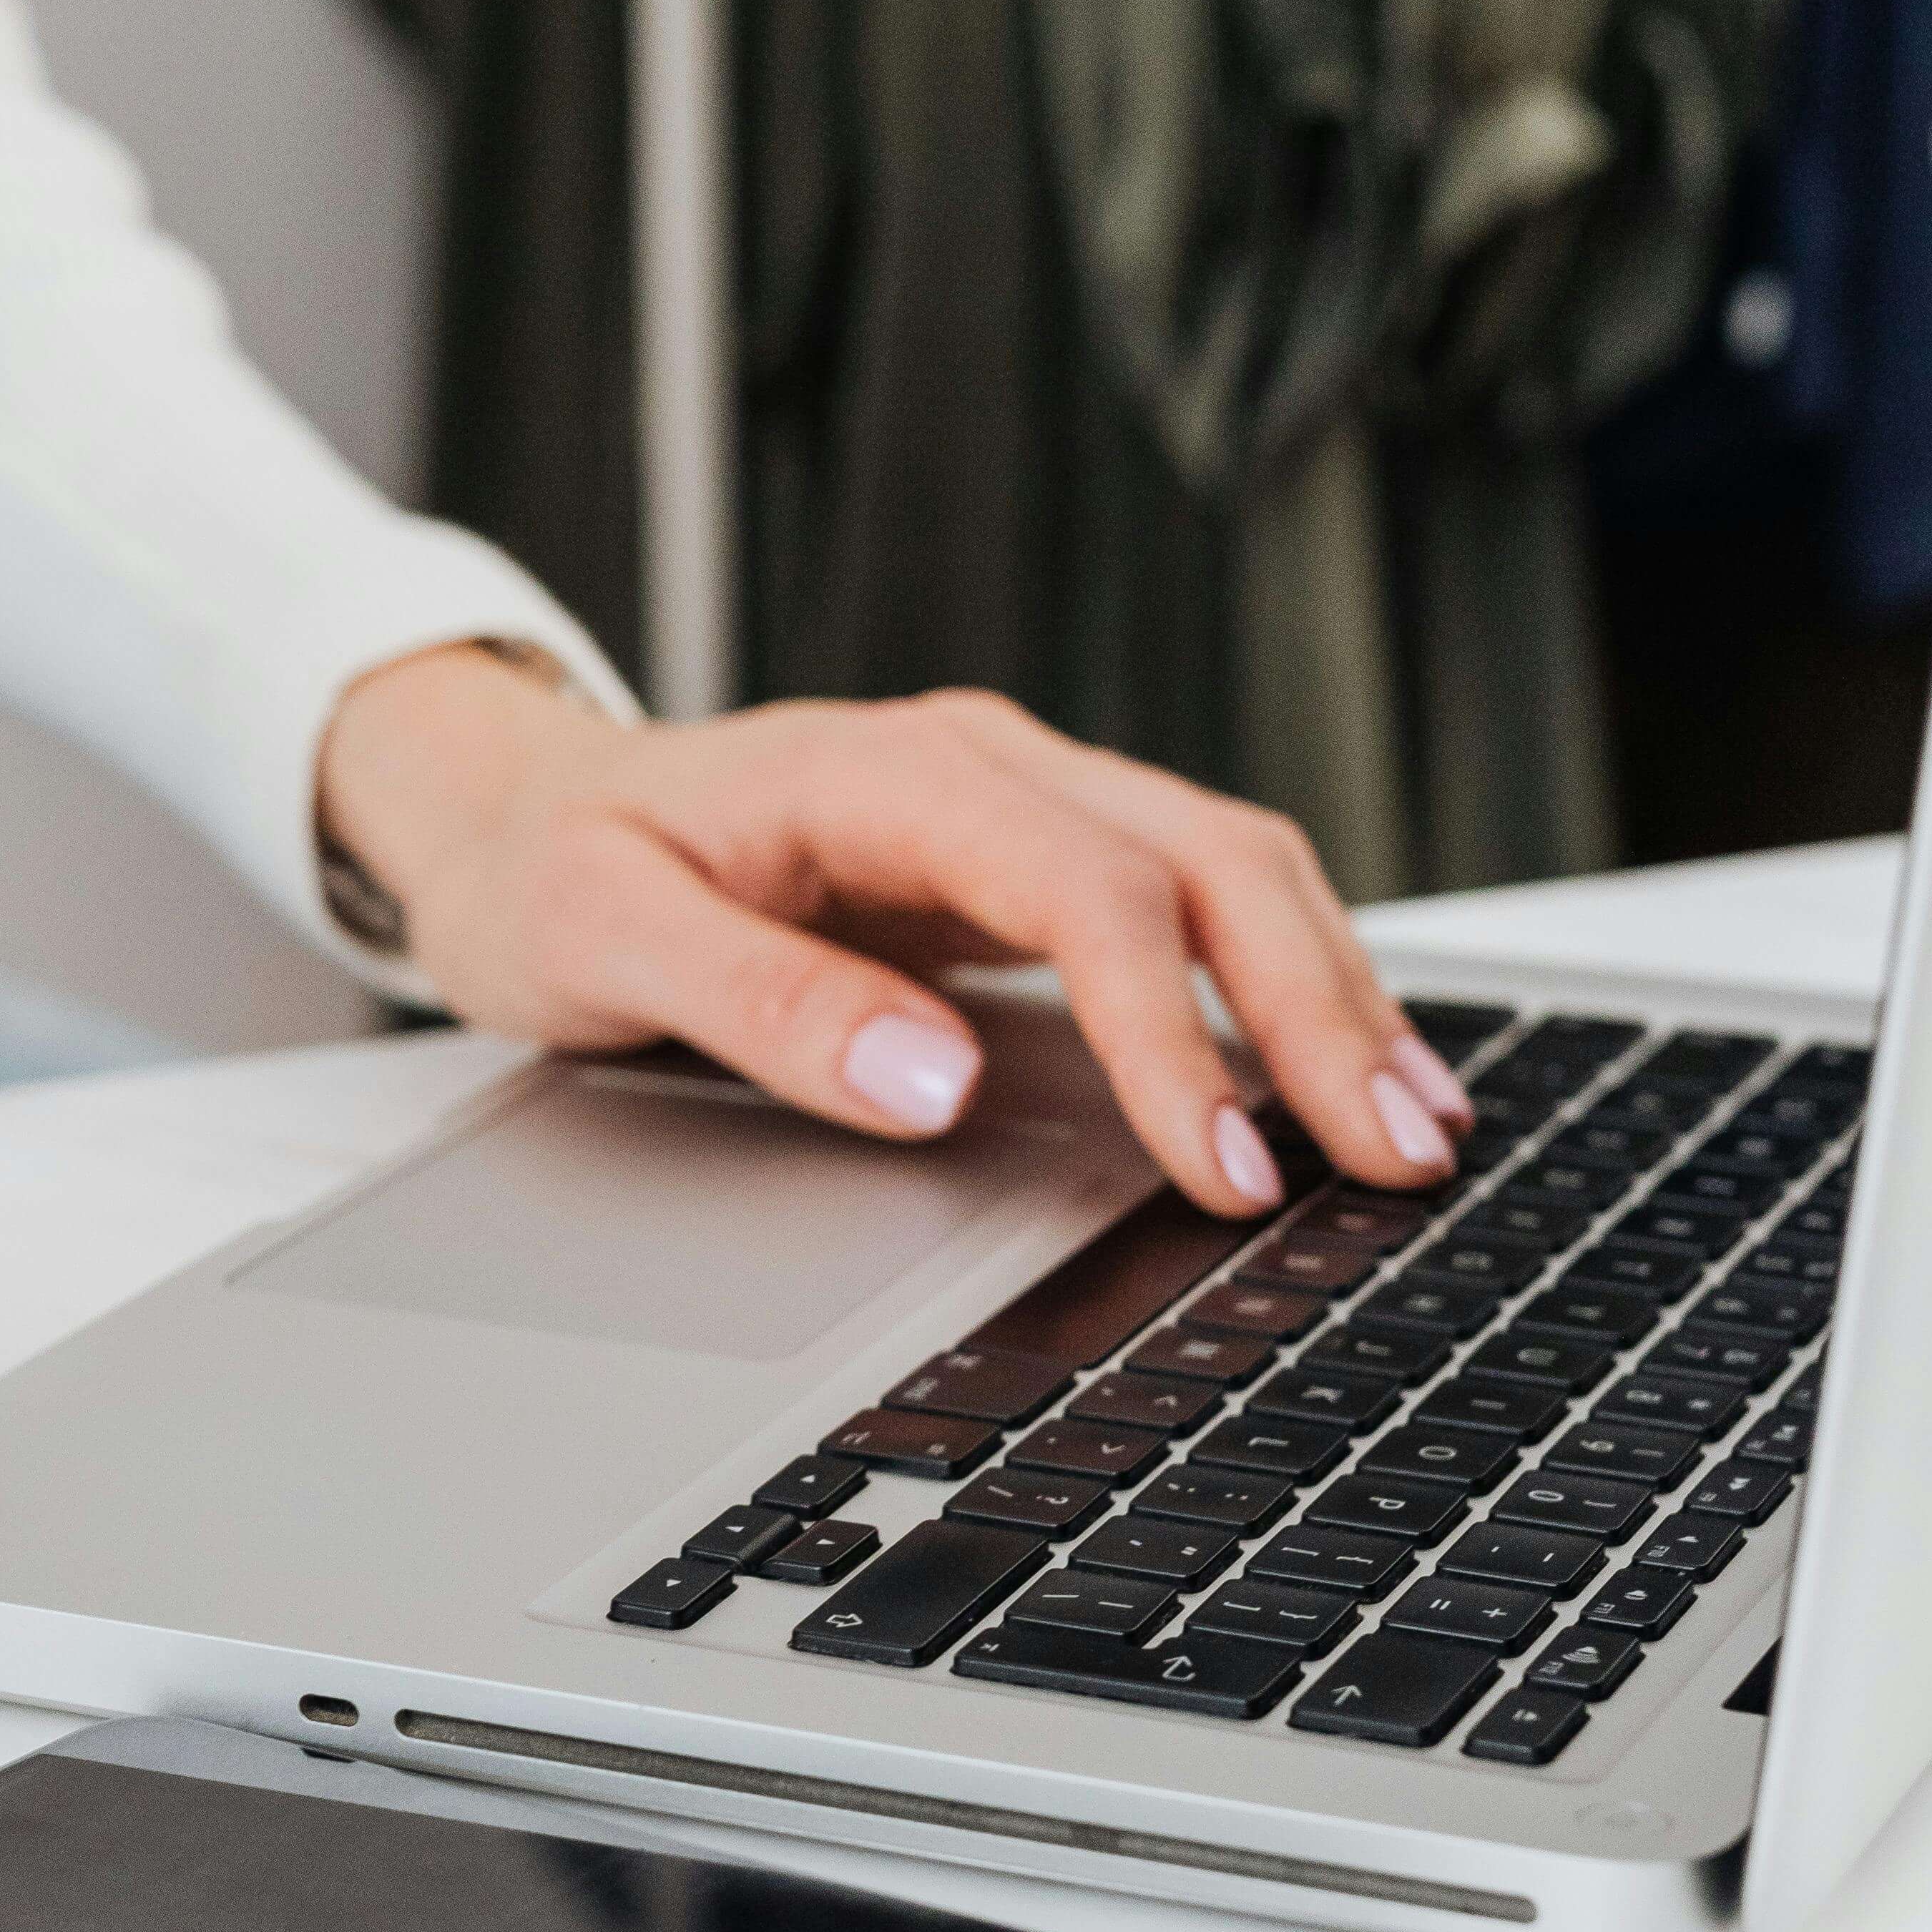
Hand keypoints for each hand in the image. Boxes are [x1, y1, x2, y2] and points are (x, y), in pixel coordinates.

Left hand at [315, 649, 1471, 1214]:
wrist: (513, 807)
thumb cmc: (551, 870)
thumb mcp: (605, 938)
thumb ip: (763, 1004)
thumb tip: (930, 1081)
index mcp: (886, 772)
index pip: (1087, 893)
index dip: (1173, 1032)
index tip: (1225, 1166)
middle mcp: (978, 765)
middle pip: (1204, 861)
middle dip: (1317, 1008)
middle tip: (1398, 1157)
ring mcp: (1014, 804)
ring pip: (1227, 869)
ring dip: (1332, 992)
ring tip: (1418, 1127)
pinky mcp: (1026, 857)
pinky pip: (1191, 902)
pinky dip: (1284, 980)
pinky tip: (1340, 1067)